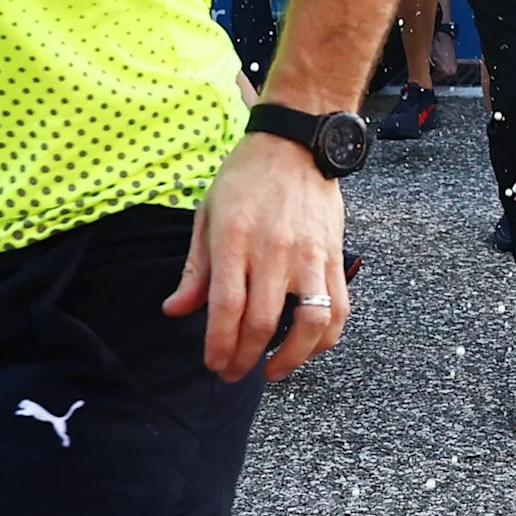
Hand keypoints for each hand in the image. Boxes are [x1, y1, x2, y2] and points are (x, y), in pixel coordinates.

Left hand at [164, 131, 347, 383]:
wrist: (297, 142)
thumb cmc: (246, 177)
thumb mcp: (208, 215)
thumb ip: (195, 269)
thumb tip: (176, 311)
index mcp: (235, 238)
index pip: (227, 306)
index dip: (219, 344)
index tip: (213, 364)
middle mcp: (274, 249)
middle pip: (263, 321)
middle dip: (244, 358)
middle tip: (232, 373)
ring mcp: (310, 254)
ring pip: (311, 322)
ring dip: (292, 358)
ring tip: (273, 371)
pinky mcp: (334, 255)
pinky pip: (339, 307)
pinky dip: (325, 337)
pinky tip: (307, 348)